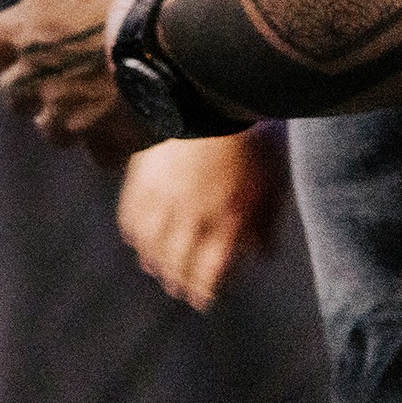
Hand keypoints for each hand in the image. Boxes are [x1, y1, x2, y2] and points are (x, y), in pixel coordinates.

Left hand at [0, 0, 171, 165]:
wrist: (176, 35)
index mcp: (23, 31)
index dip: (4, 50)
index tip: (17, 49)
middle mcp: (37, 77)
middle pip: (15, 96)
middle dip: (30, 91)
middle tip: (53, 82)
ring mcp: (71, 113)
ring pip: (52, 131)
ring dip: (65, 122)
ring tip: (87, 112)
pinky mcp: (109, 139)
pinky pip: (101, 155)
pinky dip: (109, 148)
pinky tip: (123, 136)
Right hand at [116, 126, 282, 309]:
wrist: (206, 102)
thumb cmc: (248, 146)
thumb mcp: (272, 186)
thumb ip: (266, 224)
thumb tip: (262, 256)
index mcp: (225, 224)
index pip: (209, 272)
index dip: (205, 291)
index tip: (204, 300)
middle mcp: (189, 220)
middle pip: (176, 263)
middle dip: (177, 282)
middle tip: (177, 291)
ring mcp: (161, 201)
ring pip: (149, 246)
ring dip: (152, 263)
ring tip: (154, 270)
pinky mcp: (139, 182)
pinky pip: (130, 217)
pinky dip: (132, 234)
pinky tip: (136, 240)